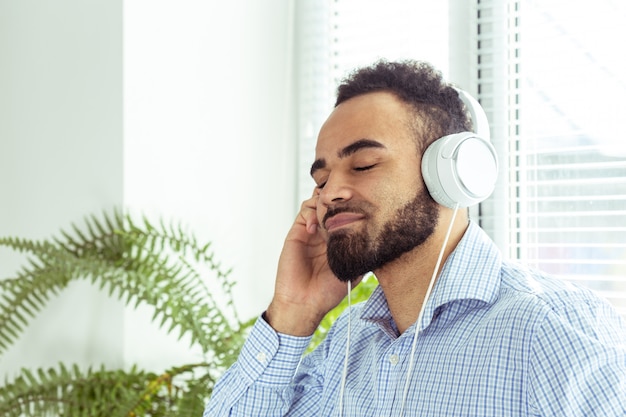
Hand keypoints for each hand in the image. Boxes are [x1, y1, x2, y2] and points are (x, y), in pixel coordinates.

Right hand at [266, 191, 356, 335]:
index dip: (353, 207)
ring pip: (318, 203)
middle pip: (332, 204)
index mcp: (338, 241)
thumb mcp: (354, 271)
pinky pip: (305, 211)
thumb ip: (361, 254)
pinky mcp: (297, 232)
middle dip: (340, 200)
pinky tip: (315, 229)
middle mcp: (324, 233)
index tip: (363, 206)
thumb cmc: (327, 292)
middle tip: (347, 202)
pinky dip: (311, 213)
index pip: (346, 215)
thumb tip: (378, 239)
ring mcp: (311, 232)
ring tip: (329, 220)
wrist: (305, 302)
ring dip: (325, 205)